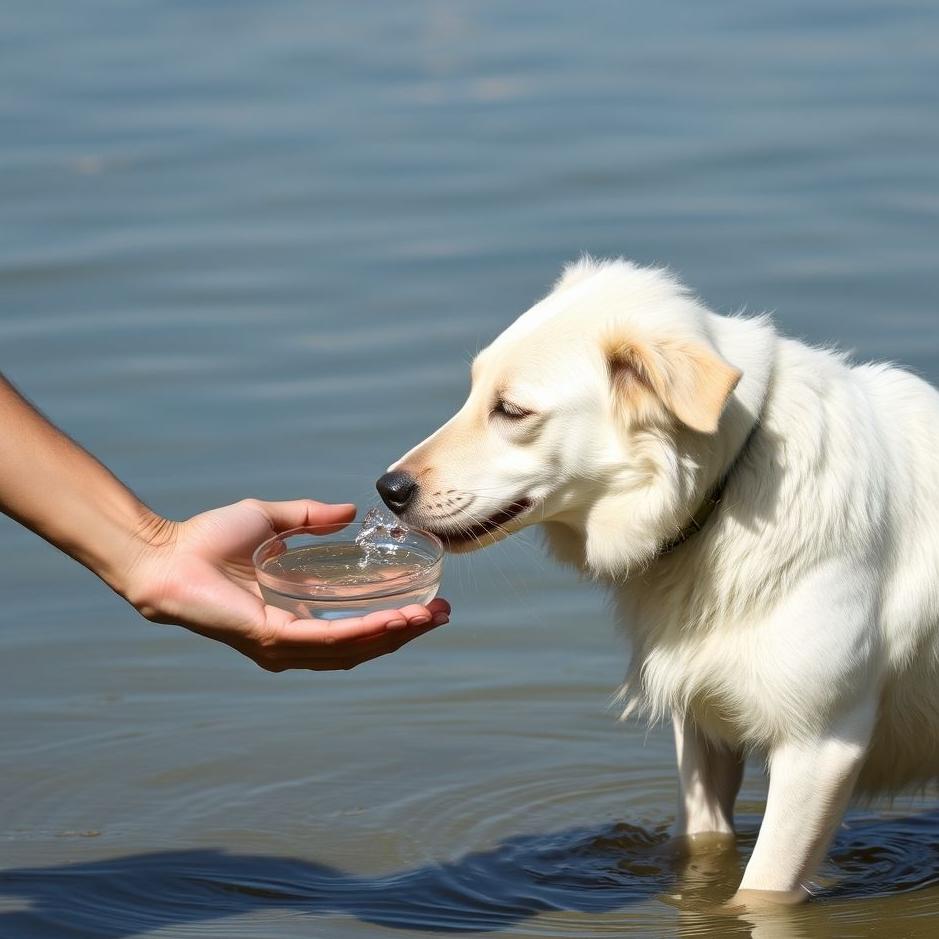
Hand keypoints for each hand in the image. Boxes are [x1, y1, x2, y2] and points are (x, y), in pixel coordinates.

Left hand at [125, 499, 449, 670]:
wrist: (168, 552)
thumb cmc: (208, 540)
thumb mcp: (273, 520)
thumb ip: (311, 519)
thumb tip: (350, 511)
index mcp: (296, 617)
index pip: (356, 629)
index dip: (395, 619)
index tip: (429, 602)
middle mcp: (293, 641)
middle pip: (363, 646)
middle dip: (406, 632)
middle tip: (441, 613)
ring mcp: (283, 645)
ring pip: (353, 649)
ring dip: (395, 634)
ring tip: (428, 616)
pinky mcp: (272, 638)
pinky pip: (328, 640)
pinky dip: (365, 632)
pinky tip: (395, 619)